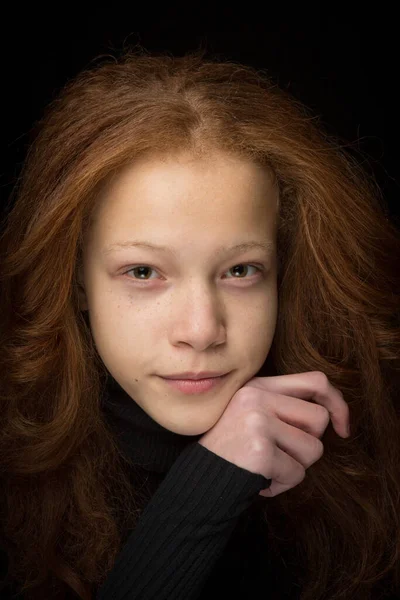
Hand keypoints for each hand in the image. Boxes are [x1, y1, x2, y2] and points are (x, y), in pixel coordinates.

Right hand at [198, 371, 349, 496]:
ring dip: (296, 467)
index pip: (316, 381)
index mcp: (259, 385)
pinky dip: (282, 484)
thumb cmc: (234, 449)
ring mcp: (258, 422)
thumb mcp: (254, 413)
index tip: (342, 428)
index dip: (337, 404)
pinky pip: (297, 474)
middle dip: (308, 444)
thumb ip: (286, 406)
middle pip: (319, 419)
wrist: (200, 479)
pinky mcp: (261, 451)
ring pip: (313, 449)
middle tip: (280, 452)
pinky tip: (260, 480)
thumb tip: (333, 414)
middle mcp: (257, 397)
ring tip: (267, 466)